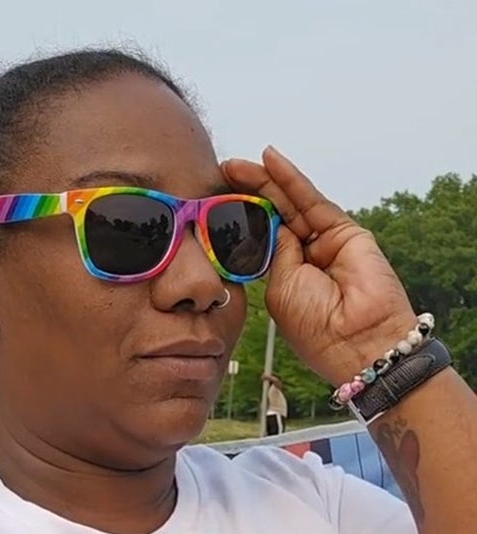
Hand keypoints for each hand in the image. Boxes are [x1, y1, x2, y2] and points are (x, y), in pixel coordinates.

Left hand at [222, 148, 417, 385]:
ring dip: (264, 179)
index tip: (211, 197)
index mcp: (285, 273)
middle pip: (274, 213)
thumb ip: (275, 255)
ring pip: (290, 202)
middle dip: (247, 191)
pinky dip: (290, 179)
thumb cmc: (314, 325)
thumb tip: (272, 226)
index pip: (260, 234)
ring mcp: (326, 241)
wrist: (355, 340)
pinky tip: (271, 160)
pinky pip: (311, 200)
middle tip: (220, 170)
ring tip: (234, 163)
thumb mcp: (280, 287)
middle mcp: (306, 254)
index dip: (240, 215)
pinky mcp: (345, 231)